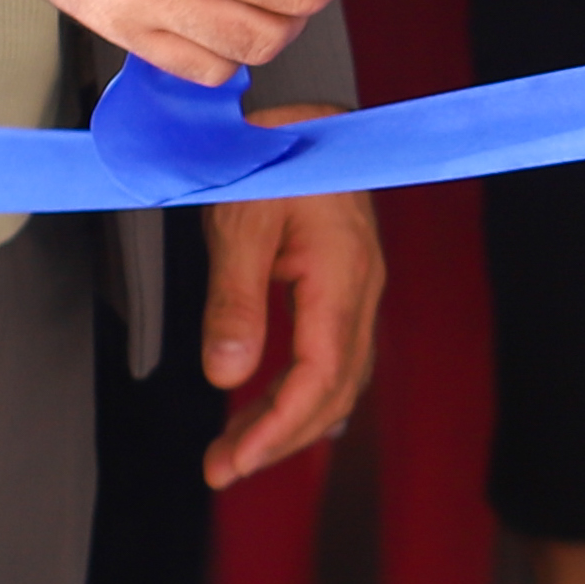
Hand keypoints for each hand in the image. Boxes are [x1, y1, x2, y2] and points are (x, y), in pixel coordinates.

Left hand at [194, 172, 386, 487]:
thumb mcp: (240, 221)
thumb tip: (227, 376)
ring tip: (235, 451)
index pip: (320, 375)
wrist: (302, 114)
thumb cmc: (268, 156)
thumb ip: (234, 301)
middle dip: (281, 438)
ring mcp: (358, 291)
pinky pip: (331, 357)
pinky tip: (268, 410)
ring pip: (337, 379)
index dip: (279, 427)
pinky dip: (299, 394)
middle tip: (222, 469)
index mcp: (342, 277)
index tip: (236, 462)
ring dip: (289, 421)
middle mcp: (361, 291)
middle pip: (334, 389)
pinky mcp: (344, 288)